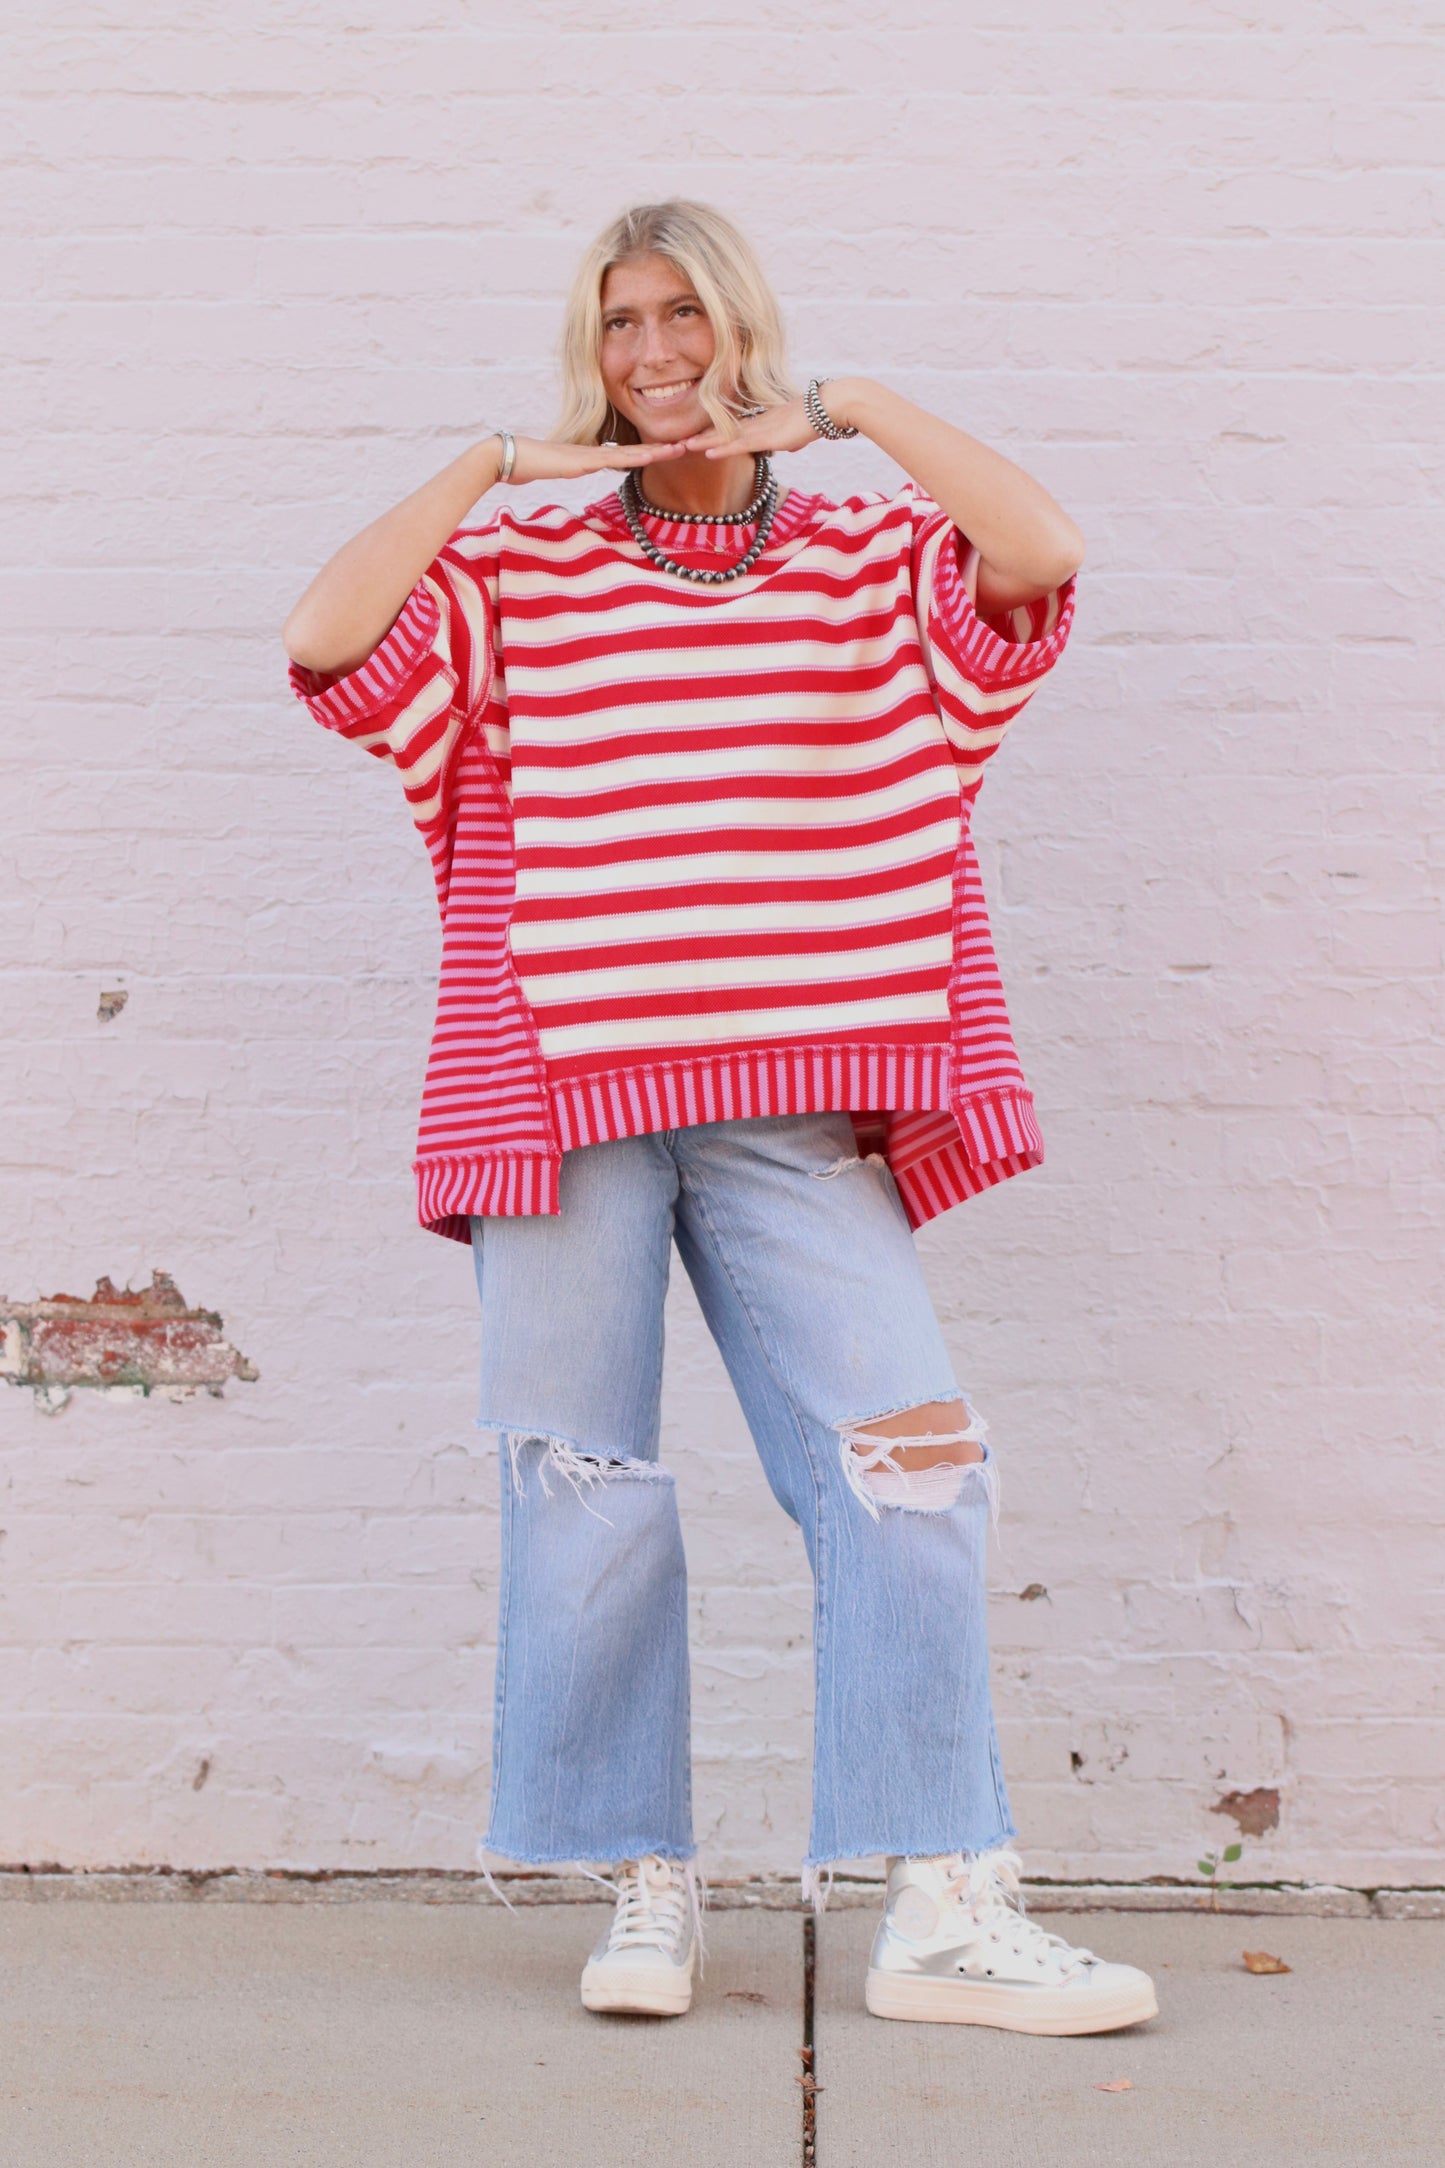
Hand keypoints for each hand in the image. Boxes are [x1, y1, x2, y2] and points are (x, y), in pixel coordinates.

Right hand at [492, 434, 687, 486]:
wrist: (507, 457)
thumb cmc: (526, 464)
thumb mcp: (556, 469)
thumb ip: (571, 468)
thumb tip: (579, 468)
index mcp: (591, 455)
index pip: (626, 454)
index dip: (649, 452)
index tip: (670, 451)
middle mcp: (594, 452)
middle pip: (635, 449)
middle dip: (661, 448)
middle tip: (688, 444)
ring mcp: (588, 454)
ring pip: (629, 452)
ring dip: (655, 451)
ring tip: (679, 449)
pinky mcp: (581, 460)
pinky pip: (612, 459)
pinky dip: (632, 458)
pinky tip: (649, 457)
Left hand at [679, 401, 820, 460]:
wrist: (827, 407)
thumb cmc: (815, 418)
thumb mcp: (796, 434)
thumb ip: (788, 439)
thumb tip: (790, 444)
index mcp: (760, 422)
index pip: (730, 428)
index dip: (711, 433)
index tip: (693, 437)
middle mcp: (755, 424)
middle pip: (721, 431)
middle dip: (700, 436)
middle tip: (678, 440)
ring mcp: (759, 430)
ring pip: (725, 437)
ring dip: (703, 442)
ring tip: (683, 446)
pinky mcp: (765, 437)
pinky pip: (738, 444)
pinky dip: (722, 449)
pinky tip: (707, 452)